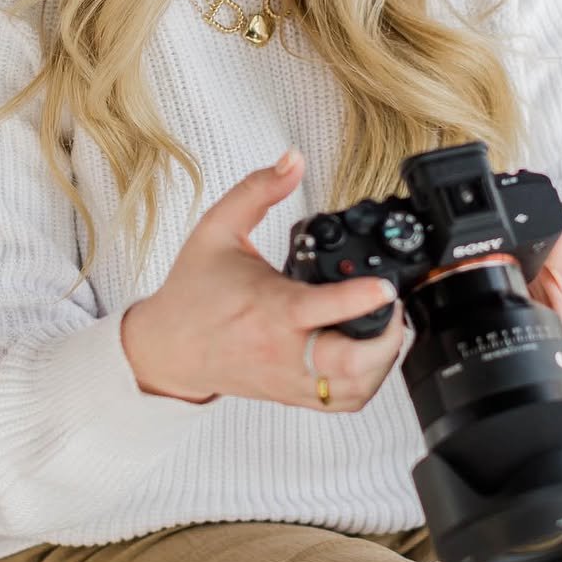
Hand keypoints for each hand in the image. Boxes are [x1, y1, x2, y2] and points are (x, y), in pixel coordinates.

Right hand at [120, 149, 405, 411]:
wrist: (167, 349)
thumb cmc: (192, 292)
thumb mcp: (216, 228)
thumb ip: (257, 190)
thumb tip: (292, 159)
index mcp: (268, 308)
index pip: (321, 309)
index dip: (360, 299)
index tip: (385, 287)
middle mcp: (281, 350)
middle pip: (350, 363)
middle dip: (386, 338)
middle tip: (394, 307)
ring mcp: (289, 379)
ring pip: (354, 388)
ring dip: (382, 361)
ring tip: (386, 326)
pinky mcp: (293, 395)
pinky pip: (344, 402)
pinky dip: (368, 381)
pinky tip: (369, 354)